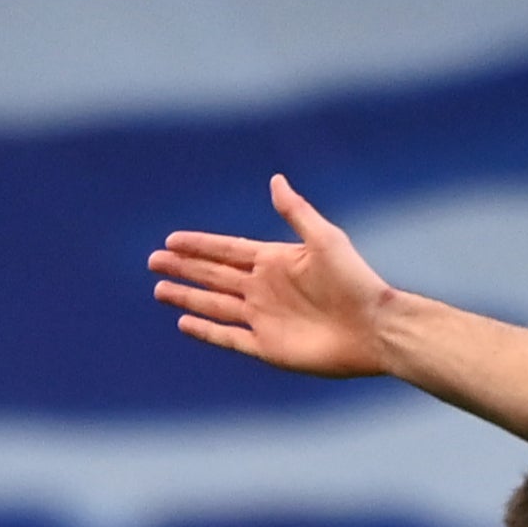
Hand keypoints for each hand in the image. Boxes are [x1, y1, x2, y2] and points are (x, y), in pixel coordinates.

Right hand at [150, 175, 393, 375]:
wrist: (375, 329)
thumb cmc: (356, 282)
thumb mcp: (325, 239)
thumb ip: (296, 213)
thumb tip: (276, 179)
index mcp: (275, 261)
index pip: (227, 250)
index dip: (199, 245)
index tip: (171, 240)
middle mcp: (265, 289)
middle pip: (214, 276)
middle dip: (184, 268)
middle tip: (152, 261)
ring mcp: (265, 319)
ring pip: (215, 305)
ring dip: (188, 297)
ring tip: (159, 290)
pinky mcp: (269, 347)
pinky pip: (230, 337)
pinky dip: (207, 331)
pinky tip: (185, 322)